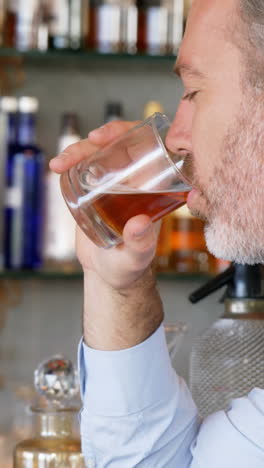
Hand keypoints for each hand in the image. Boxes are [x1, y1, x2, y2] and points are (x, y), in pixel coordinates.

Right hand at [50, 121, 160, 289]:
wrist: (107, 273)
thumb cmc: (129, 267)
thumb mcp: (137, 257)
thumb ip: (140, 245)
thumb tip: (139, 223)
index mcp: (153, 190)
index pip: (148, 149)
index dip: (127, 133)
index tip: (103, 137)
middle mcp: (135, 182)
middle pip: (119, 146)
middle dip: (96, 140)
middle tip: (78, 150)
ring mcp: (114, 185)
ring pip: (98, 155)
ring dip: (77, 151)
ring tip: (59, 164)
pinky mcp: (95, 191)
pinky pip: (84, 169)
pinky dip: (70, 164)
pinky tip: (58, 167)